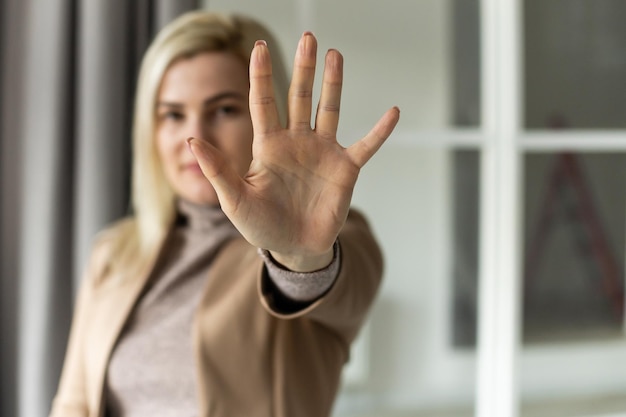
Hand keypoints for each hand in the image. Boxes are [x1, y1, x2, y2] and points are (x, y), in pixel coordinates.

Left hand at [188, 32, 398, 270]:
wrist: (294, 247)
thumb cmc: (261, 225)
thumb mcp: (235, 200)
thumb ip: (217, 170)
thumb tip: (191, 140)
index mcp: (269, 146)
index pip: (263, 102)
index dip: (261, 75)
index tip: (260, 47)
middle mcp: (297, 142)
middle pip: (300, 96)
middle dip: (304, 68)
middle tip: (308, 38)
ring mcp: (323, 152)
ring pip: (329, 110)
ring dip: (333, 84)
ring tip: (335, 55)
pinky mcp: (345, 169)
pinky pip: (366, 146)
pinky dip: (380, 131)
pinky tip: (393, 112)